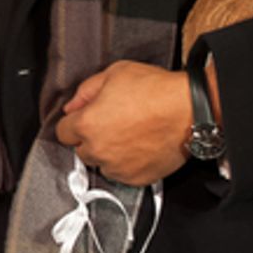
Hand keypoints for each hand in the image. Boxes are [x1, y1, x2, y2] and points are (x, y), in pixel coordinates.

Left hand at [54, 60, 191, 185]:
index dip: (74, 123)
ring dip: (108, 153)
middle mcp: (99, 149)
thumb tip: (73, 106)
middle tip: (110, 124)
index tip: (83, 120)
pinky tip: (139, 146)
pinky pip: (122, 175)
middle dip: (91, 138)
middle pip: (81, 150)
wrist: (190, 110)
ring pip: (101, 164)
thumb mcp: (114, 74)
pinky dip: (127, 164)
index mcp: (87, 124)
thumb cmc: (156, 91)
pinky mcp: (138, 178)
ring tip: (128, 135)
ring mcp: (118, 166)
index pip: (63, 132)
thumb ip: (86, 91)